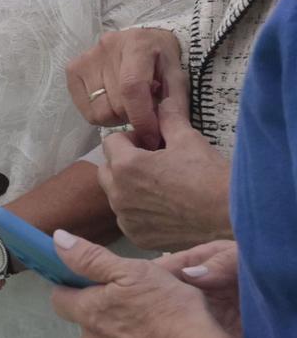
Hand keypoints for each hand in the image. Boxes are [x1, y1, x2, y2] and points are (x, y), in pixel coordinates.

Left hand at [49, 230, 227, 337]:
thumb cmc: (169, 312)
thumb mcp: (133, 272)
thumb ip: (91, 258)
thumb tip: (58, 240)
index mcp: (87, 315)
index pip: (60, 299)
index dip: (72, 287)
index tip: (90, 281)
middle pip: (87, 325)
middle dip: (103, 314)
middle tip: (135, 302)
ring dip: (122, 337)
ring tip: (154, 326)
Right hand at [65, 26, 185, 149]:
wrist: (146, 41)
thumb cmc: (163, 61)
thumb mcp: (177, 79)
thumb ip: (172, 104)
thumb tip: (161, 133)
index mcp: (138, 44)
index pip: (132, 87)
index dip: (141, 116)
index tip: (151, 135)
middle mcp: (107, 47)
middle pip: (116, 104)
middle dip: (132, 118)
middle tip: (143, 112)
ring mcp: (86, 58)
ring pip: (99, 111)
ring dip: (116, 117)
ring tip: (128, 106)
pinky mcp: (73, 70)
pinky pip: (85, 110)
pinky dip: (101, 114)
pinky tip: (112, 103)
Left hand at [96, 86, 232, 247]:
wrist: (230, 215)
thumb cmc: (208, 175)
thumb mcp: (187, 138)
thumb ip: (167, 118)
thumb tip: (162, 100)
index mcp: (126, 166)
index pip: (111, 142)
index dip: (131, 138)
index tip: (150, 142)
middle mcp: (118, 194)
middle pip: (107, 169)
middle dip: (123, 162)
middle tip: (152, 162)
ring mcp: (126, 219)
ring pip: (115, 195)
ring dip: (128, 187)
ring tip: (159, 186)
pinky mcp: (137, 237)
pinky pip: (128, 218)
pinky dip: (138, 211)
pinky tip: (163, 208)